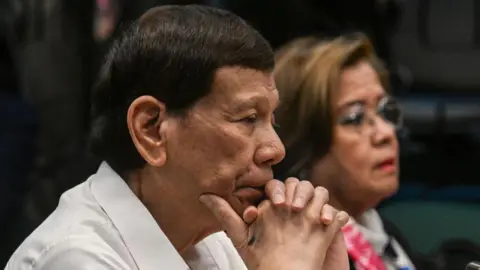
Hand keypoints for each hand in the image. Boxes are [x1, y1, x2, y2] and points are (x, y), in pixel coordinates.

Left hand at [199, 179, 348, 269]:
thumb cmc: (262, 261)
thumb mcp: (241, 238)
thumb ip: (225, 215)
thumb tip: (202, 195)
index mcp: (274, 207)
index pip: (276, 186)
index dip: (275, 191)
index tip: (272, 205)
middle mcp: (293, 208)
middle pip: (298, 184)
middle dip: (296, 192)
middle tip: (290, 208)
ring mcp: (312, 216)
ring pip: (318, 192)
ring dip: (314, 198)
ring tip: (306, 214)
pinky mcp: (329, 227)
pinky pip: (337, 212)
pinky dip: (333, 214)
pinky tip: (325, 224)